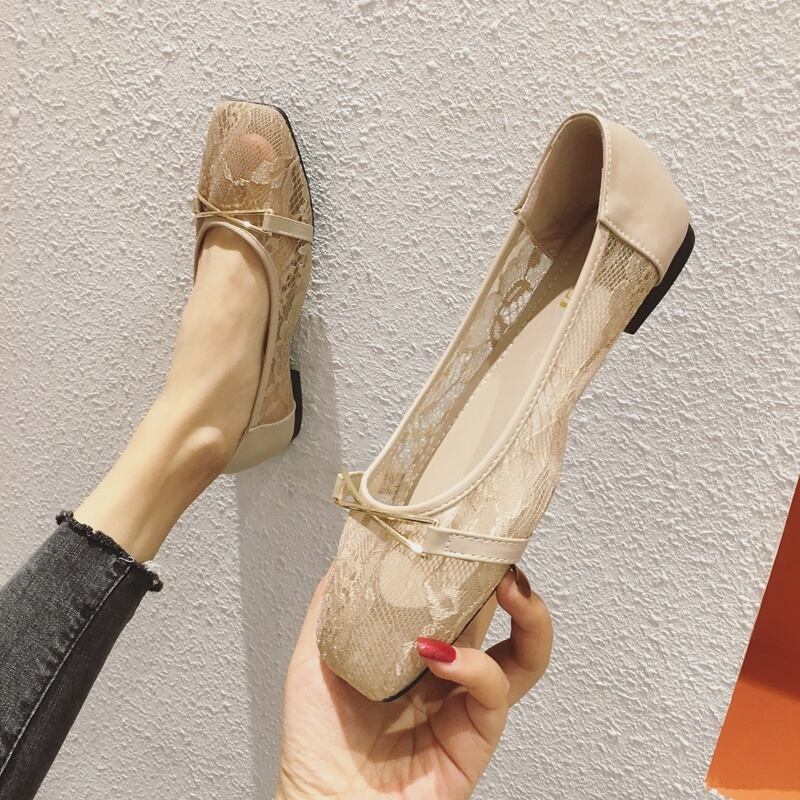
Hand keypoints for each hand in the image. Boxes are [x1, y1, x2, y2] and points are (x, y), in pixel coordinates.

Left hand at [277, 566, 551, 798]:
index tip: (473, 537)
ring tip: (510, 590)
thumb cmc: (316, 741)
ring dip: (529, 618)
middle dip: (515, 584)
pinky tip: (443, 656)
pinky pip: (493, 693)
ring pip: (525, 658)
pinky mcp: (474, 739)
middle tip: (505, 560)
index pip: (462, 603)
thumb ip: (334, 604)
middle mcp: (449, 675)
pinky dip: (475, 667)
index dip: (476, 571)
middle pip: (504, 622)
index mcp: (418, 652)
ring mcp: (464, 706)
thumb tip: (351, 551)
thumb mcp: (316, 654)